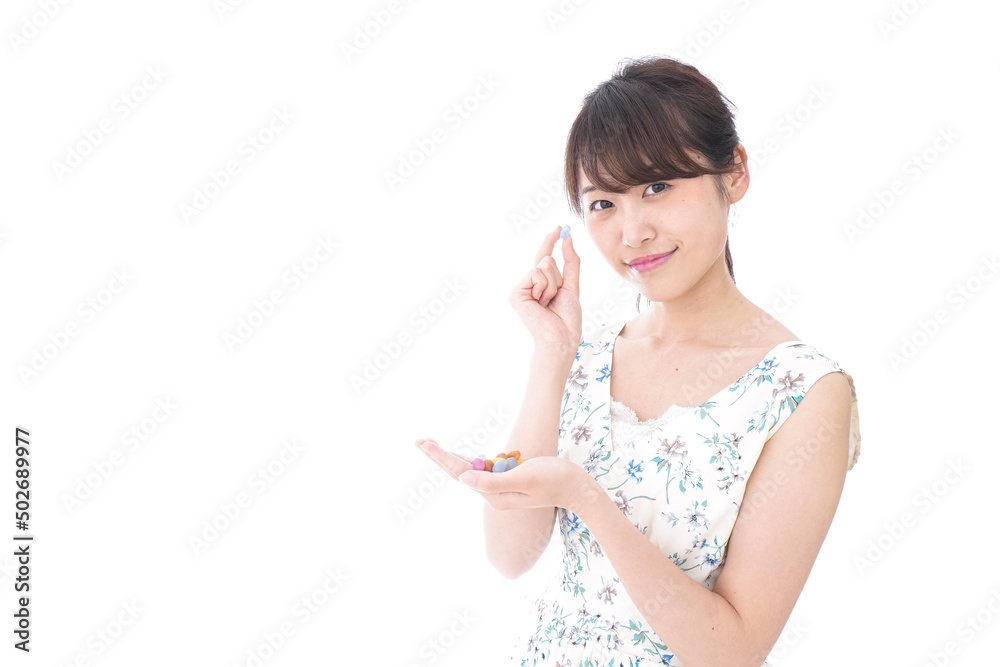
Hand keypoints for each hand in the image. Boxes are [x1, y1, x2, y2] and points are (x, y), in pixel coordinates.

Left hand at [414, 438, 599, 513]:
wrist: (577, 488)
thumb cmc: (555, 479)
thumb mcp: (525, 477)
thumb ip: (493, 480)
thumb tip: (463, 478)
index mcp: (494, 494)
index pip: (461, 472)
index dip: (441, 457)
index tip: (424, 444)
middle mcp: (493, 494)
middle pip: (460, 471)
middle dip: (439, 456)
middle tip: (418, 441)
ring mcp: (500, 488)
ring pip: (469, 469)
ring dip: (449, 457)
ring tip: (430, 444)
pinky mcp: (507, 481)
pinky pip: (482, 469)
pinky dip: (468, 459)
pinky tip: (457, 456)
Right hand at [509, 225, 581, 355]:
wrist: (561, 338)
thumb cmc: (567, 319)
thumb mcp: (572, 286)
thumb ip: (570, 262)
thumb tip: (567, 238)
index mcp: (540, 283)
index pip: (545, 256)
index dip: (551, 241)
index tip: (560, 226)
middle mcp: (528, 284)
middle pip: (546, 260)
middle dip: (558, 277)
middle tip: (555, 297)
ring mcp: (520, 288)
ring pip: (542, 266)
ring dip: (553, 284)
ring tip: (549, 303)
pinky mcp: (515, 294)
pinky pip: (535, 274)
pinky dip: (545, 287)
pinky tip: (541, 303)